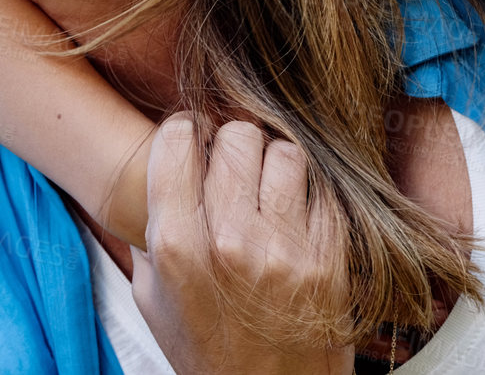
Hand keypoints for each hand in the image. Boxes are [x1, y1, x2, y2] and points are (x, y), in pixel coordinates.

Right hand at [131, 115, 352, 374]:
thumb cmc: (208, 351)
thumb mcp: (155, 299)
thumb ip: (154, 230)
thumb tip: (165, 165)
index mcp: (179, 248)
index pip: (179, 140)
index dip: (186, 134)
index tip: (194, 143)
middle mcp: (232, 242)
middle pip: (238, 136)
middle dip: (234, 146)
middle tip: (234, 170)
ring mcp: (287, 249)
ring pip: (287, 152)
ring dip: (276, 165)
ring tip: (268, 192)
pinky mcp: (331, 256)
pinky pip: (323, 189)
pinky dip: (309, 196)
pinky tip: (296, 218)